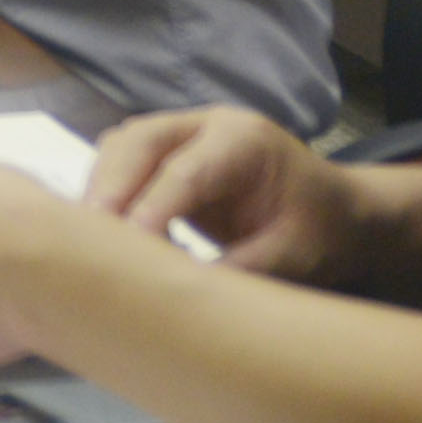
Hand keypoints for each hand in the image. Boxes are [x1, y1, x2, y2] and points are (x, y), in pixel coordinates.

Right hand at [87, 104, 367, 285]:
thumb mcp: (293, 257)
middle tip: (86, 238)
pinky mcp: (165, 154)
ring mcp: (181, 133)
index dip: (152, 208)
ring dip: (101, 190)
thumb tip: (185, 297)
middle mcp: (205, 125)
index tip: (127, 247)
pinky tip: (102, 234)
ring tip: (86, 241)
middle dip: (109, 187)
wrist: (335, 211)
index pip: (186, 171)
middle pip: (139, 142)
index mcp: (245, 141)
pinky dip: (107, 194)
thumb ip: (242, 270)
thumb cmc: (320, 230)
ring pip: (122, 148)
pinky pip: (122, 163)